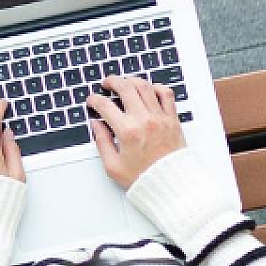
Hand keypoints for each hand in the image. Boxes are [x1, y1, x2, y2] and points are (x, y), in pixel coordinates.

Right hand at [86, 74, 185, 188]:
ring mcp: (160, 118)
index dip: (94, 100)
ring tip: (125, 82)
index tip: (92, 100)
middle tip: (107, 83)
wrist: (171, 184)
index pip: (105, 106)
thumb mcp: (113, 165)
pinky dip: (156, 87)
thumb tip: (97, 125)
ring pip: (145, 86)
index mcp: (128, 132)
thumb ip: (102, 142)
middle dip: (112, 81)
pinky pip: (166, 94)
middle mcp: (144, 120)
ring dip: (132, 80)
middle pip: (125, 87)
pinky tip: (149, 89)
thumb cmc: (145, 177)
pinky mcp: (172, 119)